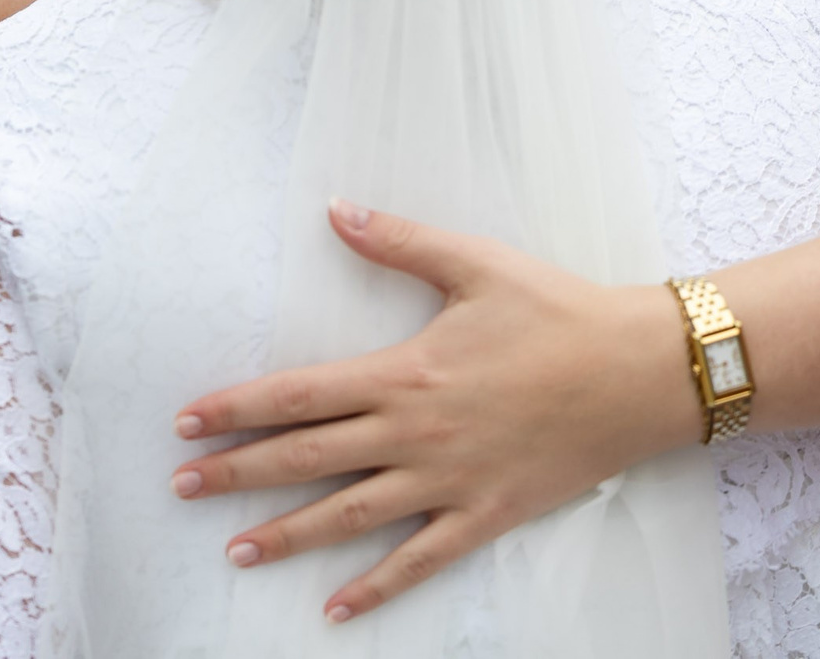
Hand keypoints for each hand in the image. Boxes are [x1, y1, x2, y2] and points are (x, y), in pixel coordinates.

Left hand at [169, 201, 697, 622]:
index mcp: (407, 371)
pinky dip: (375, 588)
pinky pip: (420, 560)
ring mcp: (450, 481)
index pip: (300, 394)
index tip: (187, 420)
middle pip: (308, 458)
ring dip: (288, 535)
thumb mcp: (476, 263)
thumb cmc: (558, 310)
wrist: (638, 371)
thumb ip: (399, 240)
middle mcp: (416, 433)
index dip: (238, 408)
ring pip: (351, 516)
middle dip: (238, 473)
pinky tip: (333, 609)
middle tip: (181, 486)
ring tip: (234, 550)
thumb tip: (336, 210)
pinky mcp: (486, 514)